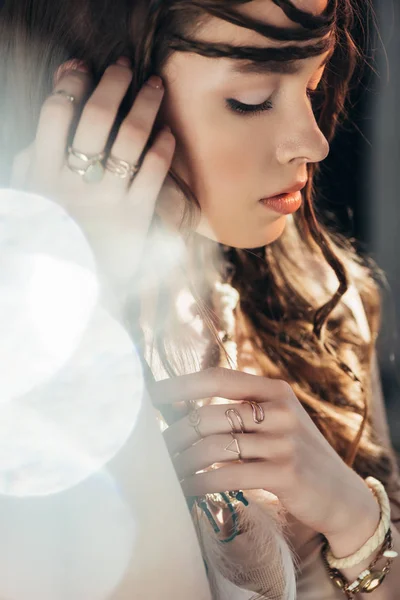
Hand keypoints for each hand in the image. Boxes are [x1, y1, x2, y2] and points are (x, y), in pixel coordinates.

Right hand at [10, 58, 174, 303]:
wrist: (69, 287)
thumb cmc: (52, 235)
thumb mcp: (29, 198)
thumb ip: (32, 160)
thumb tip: (46, 121)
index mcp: (43, 173)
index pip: (55, 112)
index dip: (70, 82)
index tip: (82, 66)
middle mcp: (74, 182)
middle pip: (96, 116)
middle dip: (113, 83)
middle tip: (127, 67)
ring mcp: (106, 199)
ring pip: (129, 139)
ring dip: (145, 105)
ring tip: (156, 87)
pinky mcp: (134, 218)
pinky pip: (153, 174)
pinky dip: (162, 149)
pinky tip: (167, 134)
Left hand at [150, 367, 377, 540]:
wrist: (341, 494)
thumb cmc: (295, 454)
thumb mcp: (275, 422)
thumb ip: (239, 411)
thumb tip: (178, 409)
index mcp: (275, 390)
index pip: (218, 377)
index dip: (180, 384)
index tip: (148, 394)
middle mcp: (281, 411)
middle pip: (210, 415)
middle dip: (175, 434)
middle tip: (153, 450)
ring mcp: (285, 442)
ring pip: (214, 447)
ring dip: (182, 462)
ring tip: (165, 472)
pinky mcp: (285, 474)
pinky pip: (228, 475)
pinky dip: (199, 483)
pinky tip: (186, 489)